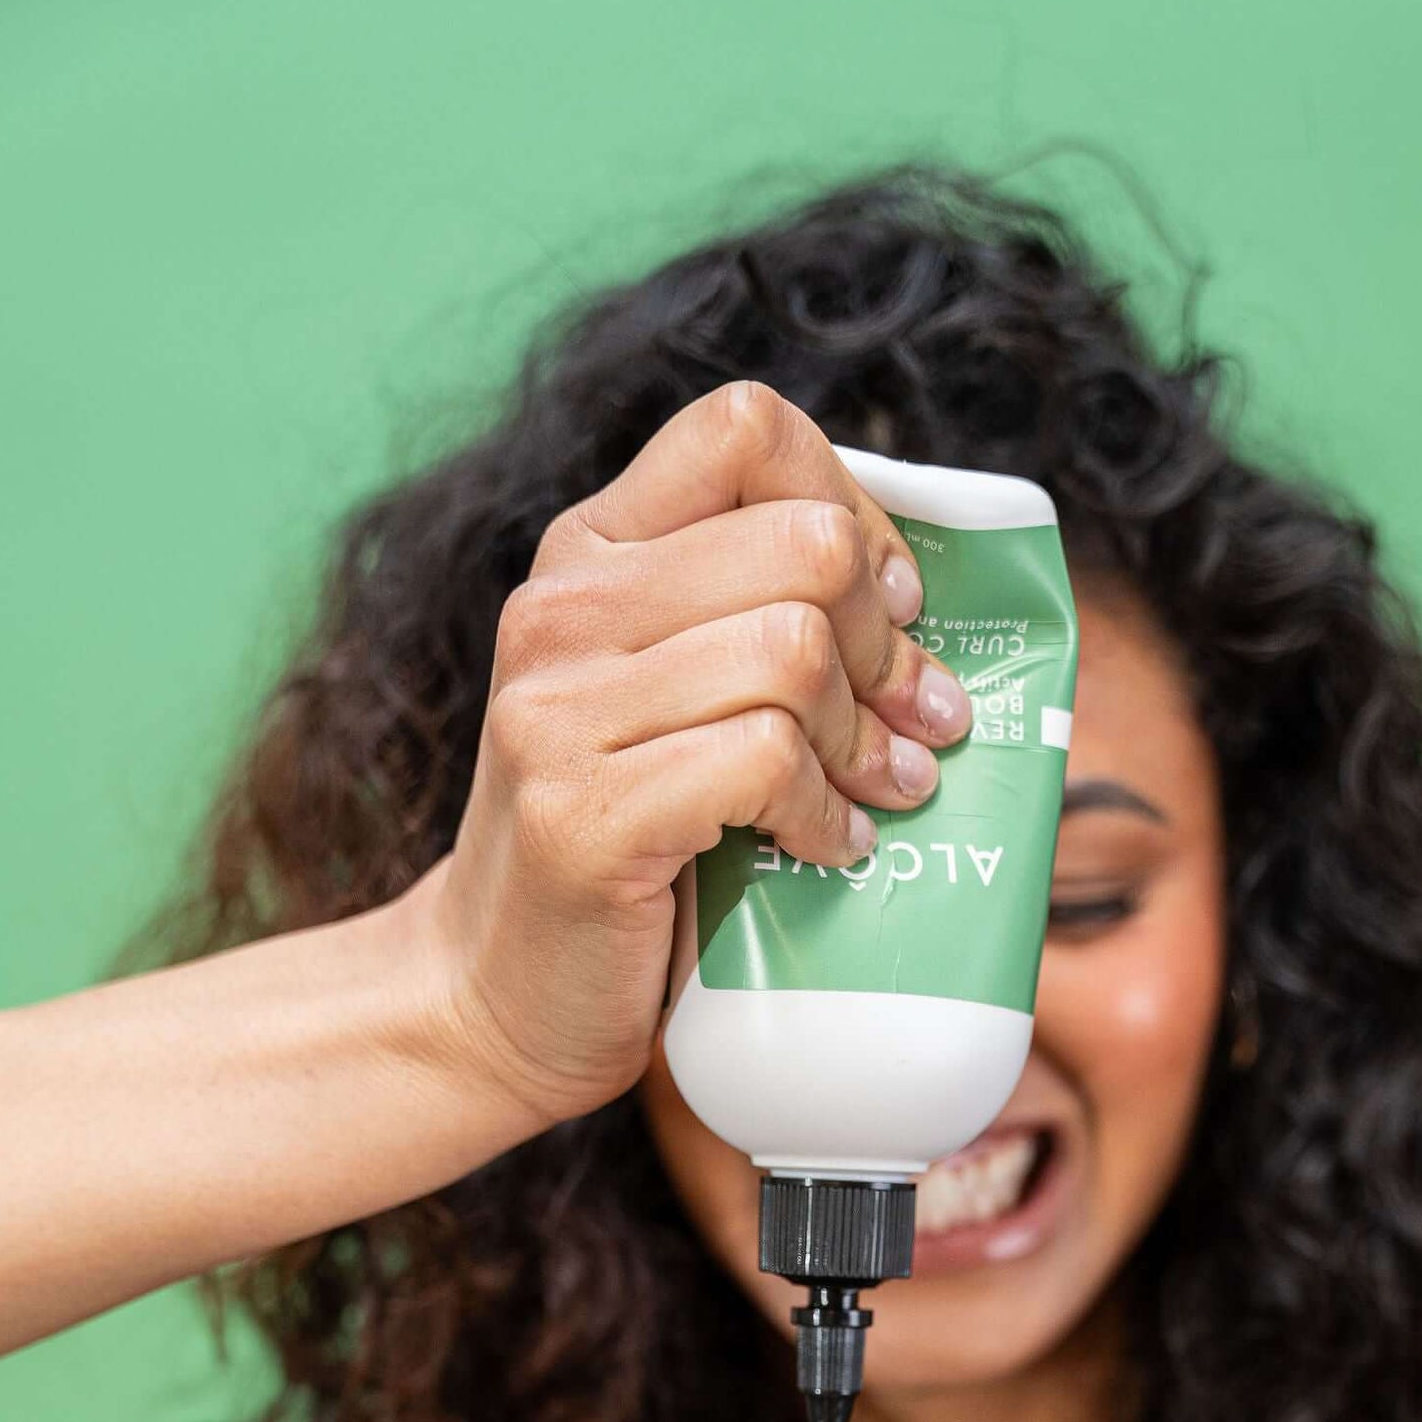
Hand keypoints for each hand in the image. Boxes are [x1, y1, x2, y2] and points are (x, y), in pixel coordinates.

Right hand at [399, 380, 972, 1132]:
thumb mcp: (671, 698)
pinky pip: (764, 762)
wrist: (496, 992)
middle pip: (803, 547)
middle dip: (889, 643)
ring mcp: (558, 711)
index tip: (892, 604)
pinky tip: (831, 847)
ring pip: (793, 654)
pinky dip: (827, 813)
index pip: (746, 428)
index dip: (855, 507)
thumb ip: (748, 620)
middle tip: (916, 721)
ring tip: (883, 791)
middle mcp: (562, 610)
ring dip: (868, 738)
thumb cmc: (626, 844)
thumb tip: (924, 595)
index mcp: (590, 552)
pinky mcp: (583, 815)